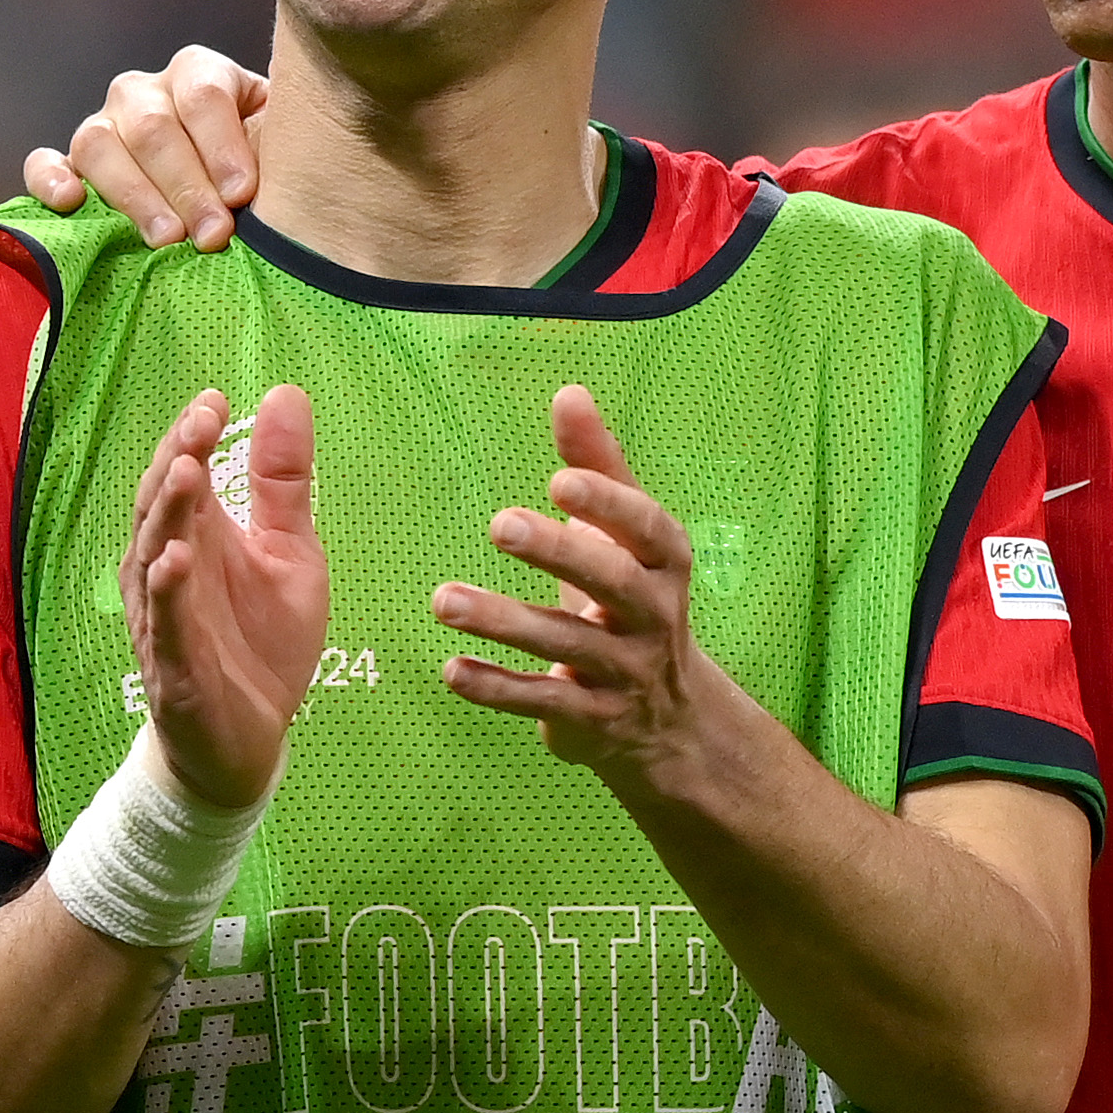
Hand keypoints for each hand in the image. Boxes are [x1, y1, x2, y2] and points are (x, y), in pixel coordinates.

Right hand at [25, 46, 268, 250]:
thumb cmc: (268, 170)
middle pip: (153, 126)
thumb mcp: (282, 148)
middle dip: (186, 185)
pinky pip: (46, 160)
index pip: (204, 93)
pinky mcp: (72, 163)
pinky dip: (51, 179)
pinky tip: (71, 202)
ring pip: (100, 142)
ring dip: (136, 195)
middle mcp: (146, 92)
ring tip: (168, 240)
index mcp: (201, 73)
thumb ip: (279, 148)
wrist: (244, 196)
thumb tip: (271, 175)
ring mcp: (105, 124)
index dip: (221, 145)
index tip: (243, 194)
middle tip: (214, 235)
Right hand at [119, 386, 326, 807]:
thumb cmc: (260, 642)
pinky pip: (166, 626)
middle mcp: (171, 571)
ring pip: (154, 558)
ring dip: (167, 516)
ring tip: (185, 472)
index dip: (193, 437)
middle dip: (178, 460)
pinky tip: (176, 560)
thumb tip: (285, 394)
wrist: (248, 742)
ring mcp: (167, 620)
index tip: (217, 399)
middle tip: (202, 421)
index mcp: (199, 538)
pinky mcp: (175, 668)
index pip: (185, 476)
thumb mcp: (289, 552)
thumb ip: (283, 483)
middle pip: (162, 507)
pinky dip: (169, 593)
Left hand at [433, 386, 767, 801]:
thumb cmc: (633, 597)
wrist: (670, 718)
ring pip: (567, 645)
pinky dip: (498, 689)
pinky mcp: (592, 719)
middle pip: (613, 583)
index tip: (560, 479)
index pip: (649, 529)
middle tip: (499, 524)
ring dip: (504, 621)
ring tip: (443, 599)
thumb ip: (597, 466)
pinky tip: (452, 670)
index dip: (609, 504)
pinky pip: (543, 703)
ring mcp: (625, 672)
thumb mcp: (627, 535)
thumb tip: (569, 393)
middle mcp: (653, 616)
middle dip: (559, 553)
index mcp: (665, 562)